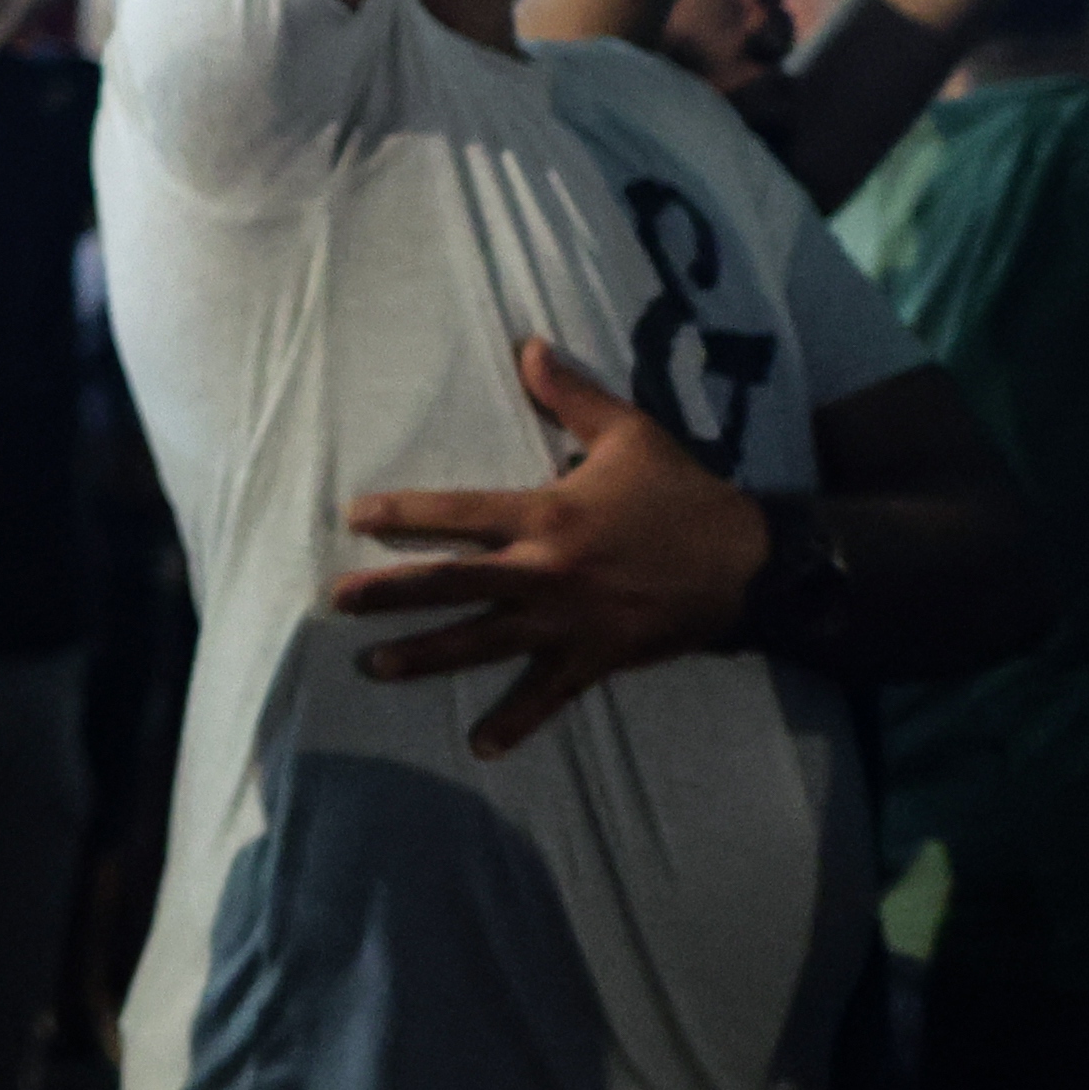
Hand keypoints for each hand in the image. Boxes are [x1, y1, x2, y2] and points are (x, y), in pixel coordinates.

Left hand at [331, 334, 766, 756]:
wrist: (750, 561)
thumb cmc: (680, 493)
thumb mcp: (628, 432)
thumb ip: (570, 394)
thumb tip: (527, 345)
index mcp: (548, 515)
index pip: (460, 512)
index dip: (405, 515)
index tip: (353, 517)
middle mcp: (548, 572)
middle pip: (455, 583)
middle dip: (393, 592)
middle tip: (338, 603)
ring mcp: (570, 621)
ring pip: (485, 643)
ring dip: (428, 657)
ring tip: (374, 667)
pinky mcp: (598, 657)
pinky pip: (550, 694)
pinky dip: (517, 721)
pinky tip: (480, 745)